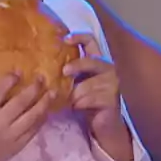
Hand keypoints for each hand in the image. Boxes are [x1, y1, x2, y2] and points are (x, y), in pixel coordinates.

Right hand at [0, 74, 53, 160]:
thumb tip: (5, 83)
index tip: (20, 70)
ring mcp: (10, 136)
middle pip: (21, 102)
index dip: (11, 79)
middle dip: (34, 88)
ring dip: (44, 103)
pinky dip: (41, 120)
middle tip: (42, 78)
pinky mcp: (17, 147)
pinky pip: (33, 131)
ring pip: (32, 117)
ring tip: (52, 93)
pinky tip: (46, 111)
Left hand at [66, 35, 133, 160]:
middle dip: (77, 65)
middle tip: (64, 71)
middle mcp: (109, 69)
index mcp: (99, 62)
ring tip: (71, 101)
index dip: (79, 37)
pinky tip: (78, 108)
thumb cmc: (87, 101)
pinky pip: (88, 99)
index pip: (92, 41)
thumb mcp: (78, 83)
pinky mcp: (112, 99)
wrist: (103, 123)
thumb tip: (47, 63)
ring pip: (86, 85)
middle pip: (92, 61)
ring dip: (74, 95)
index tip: (64, 39)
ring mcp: (113, 84)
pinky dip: (79, 104)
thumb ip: (71, 71)